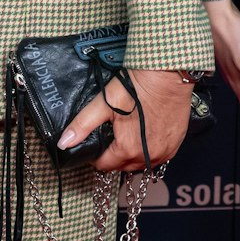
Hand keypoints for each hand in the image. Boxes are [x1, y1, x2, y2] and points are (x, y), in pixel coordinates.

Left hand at [59, 69, 192, 171]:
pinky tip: (145, 134)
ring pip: (141, 163)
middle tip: (111, 135)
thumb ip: (83, 125)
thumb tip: (63, 143)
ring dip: (132, 154)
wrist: (168, 74)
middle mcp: (148, 157)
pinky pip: (158, 156)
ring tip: (127, 134)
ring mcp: (165, 152)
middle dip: (113, 155)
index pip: (104, 165)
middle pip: (123, 166)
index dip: (96, 155)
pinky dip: (149, 150)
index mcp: (127, 150)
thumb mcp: (105, 103)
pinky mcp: (176, 144)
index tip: (96, 140)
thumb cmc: (137, 86)